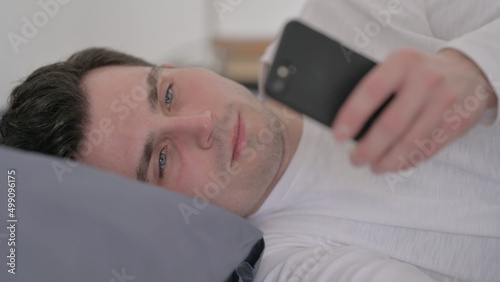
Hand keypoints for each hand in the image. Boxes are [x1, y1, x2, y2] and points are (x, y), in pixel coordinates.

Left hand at [332, 48, 497, 173]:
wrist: (469, 70)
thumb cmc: (419, 72)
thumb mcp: (399, 65)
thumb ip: (378, 86)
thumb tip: (348, 123)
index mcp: (403, 61)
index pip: (372, 90)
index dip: (352, 116)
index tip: (338, 136)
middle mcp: (426, 80)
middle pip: (391, 124)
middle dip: (368, 148)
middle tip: (355, 159)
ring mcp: (444, 102)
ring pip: (410, 143)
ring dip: (388, 161)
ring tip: (373, 166)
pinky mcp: (457, 122)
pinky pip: (427, 149)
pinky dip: (407, 161)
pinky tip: (394, 164)